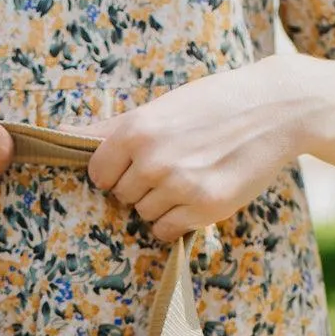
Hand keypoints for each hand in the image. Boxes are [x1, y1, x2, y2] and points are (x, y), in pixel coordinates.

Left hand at [58, 56, 322, 240]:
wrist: (277, 108)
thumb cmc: (212, 104)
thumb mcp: (159, 107)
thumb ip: (107, 128)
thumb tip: (57, 133)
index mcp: (136, 130)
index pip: (99, 175)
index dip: (117, 171)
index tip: (140, 160)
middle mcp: (153, 159)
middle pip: (122, 196)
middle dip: (142, 186)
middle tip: (175, 162)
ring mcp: (180, 185)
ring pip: (144, 215)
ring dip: (162, 203)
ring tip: (191, 174)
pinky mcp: (206, 208)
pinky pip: (166, 231)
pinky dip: (178, 220)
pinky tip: (199, 193)